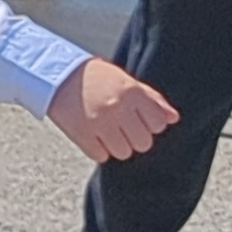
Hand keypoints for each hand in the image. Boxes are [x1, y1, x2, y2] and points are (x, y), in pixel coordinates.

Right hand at [46, 60, 178, 160]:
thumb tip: (173, 118)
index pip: (158, 124)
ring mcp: (98, 123)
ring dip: (117, 146)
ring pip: (123, 153)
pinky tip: (94, 135)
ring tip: (108, 131)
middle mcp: (117, 108)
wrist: (57, 75)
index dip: (150, 124)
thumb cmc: (96, 78)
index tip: (138, 118)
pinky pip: (101, 156)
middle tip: (122, 126)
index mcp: (131, 92)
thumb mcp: (127, 81)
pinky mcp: (82, 135)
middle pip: (143, 143)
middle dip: (135, 138)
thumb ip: (152, 99)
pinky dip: (99, 149)